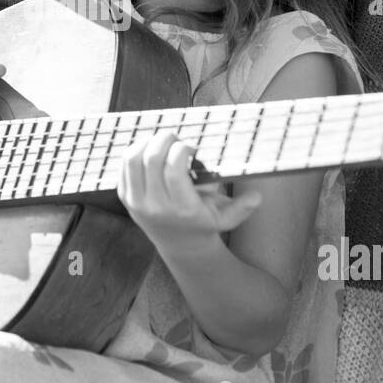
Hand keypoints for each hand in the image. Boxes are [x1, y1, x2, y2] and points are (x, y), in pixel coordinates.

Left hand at [117, 130, 261, 253]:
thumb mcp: (226, 219)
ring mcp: (137, 203)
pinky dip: (136, 151)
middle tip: (175, 137)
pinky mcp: (126, 199)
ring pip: (133, 160)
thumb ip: (243, 208)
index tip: (191, 147)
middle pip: (151, 159)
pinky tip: (150, 149)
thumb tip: (257, 197)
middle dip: (164, 140)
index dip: (181, 149)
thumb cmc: (205, 224)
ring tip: (162, 141)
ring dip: (147, 142)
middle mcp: (157, 207)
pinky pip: (124, 167)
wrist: (179, 245)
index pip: (173, 169)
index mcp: (183, 209)